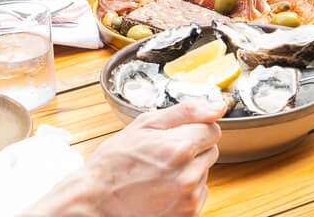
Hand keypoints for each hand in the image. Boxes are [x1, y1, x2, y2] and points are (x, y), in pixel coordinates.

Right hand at [52, 99, 221, 216]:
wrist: (96, 200)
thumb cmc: (115, 163)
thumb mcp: (144, 125)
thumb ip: (186, 112)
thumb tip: (217, 107)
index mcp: (179, 147)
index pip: (213, 129)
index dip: (194, 129)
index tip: (178, 134)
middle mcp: (188, 175)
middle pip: (211, 150)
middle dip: (192, 148)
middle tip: (164, 153)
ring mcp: (188, 198)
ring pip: (204, 172)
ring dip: (189, 169)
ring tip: (159, 173)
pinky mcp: (187, 214)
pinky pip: (199, 193)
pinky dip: (186, 189)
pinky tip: (163, 188)